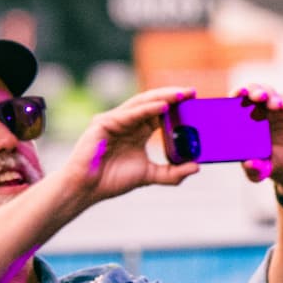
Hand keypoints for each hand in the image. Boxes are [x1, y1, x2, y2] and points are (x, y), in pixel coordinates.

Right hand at [59, 87, 200, 209]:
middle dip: (173, 96)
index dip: (177, 106)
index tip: (195, 102)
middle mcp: (127, 122)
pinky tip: (162, 107)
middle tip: (192, 93)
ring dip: (163, 97)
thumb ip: (172, 173)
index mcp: (138, 131)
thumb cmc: (112, 181)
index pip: (160, 112)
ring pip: (142, 103)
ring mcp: (114, 121)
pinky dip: (146, 109)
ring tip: (181, 95)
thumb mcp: (149, 175)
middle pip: (153, 102)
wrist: (86, 190)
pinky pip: (129, 114)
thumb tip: (197, 168)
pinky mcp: (103, 123)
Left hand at [237, 84, 282, 199]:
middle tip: (257, 97)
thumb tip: (248, 164)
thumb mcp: (265, 172)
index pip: (234, 108)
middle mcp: (257, 116)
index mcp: (244, 127)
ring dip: (268, 94)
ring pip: (268, 93)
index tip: (235, 97)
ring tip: (274, 105)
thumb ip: (255, 169)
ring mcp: (274, 112)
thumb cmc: (278, 168)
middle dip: (251, 90)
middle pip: (250, 94)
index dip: (233, 99)